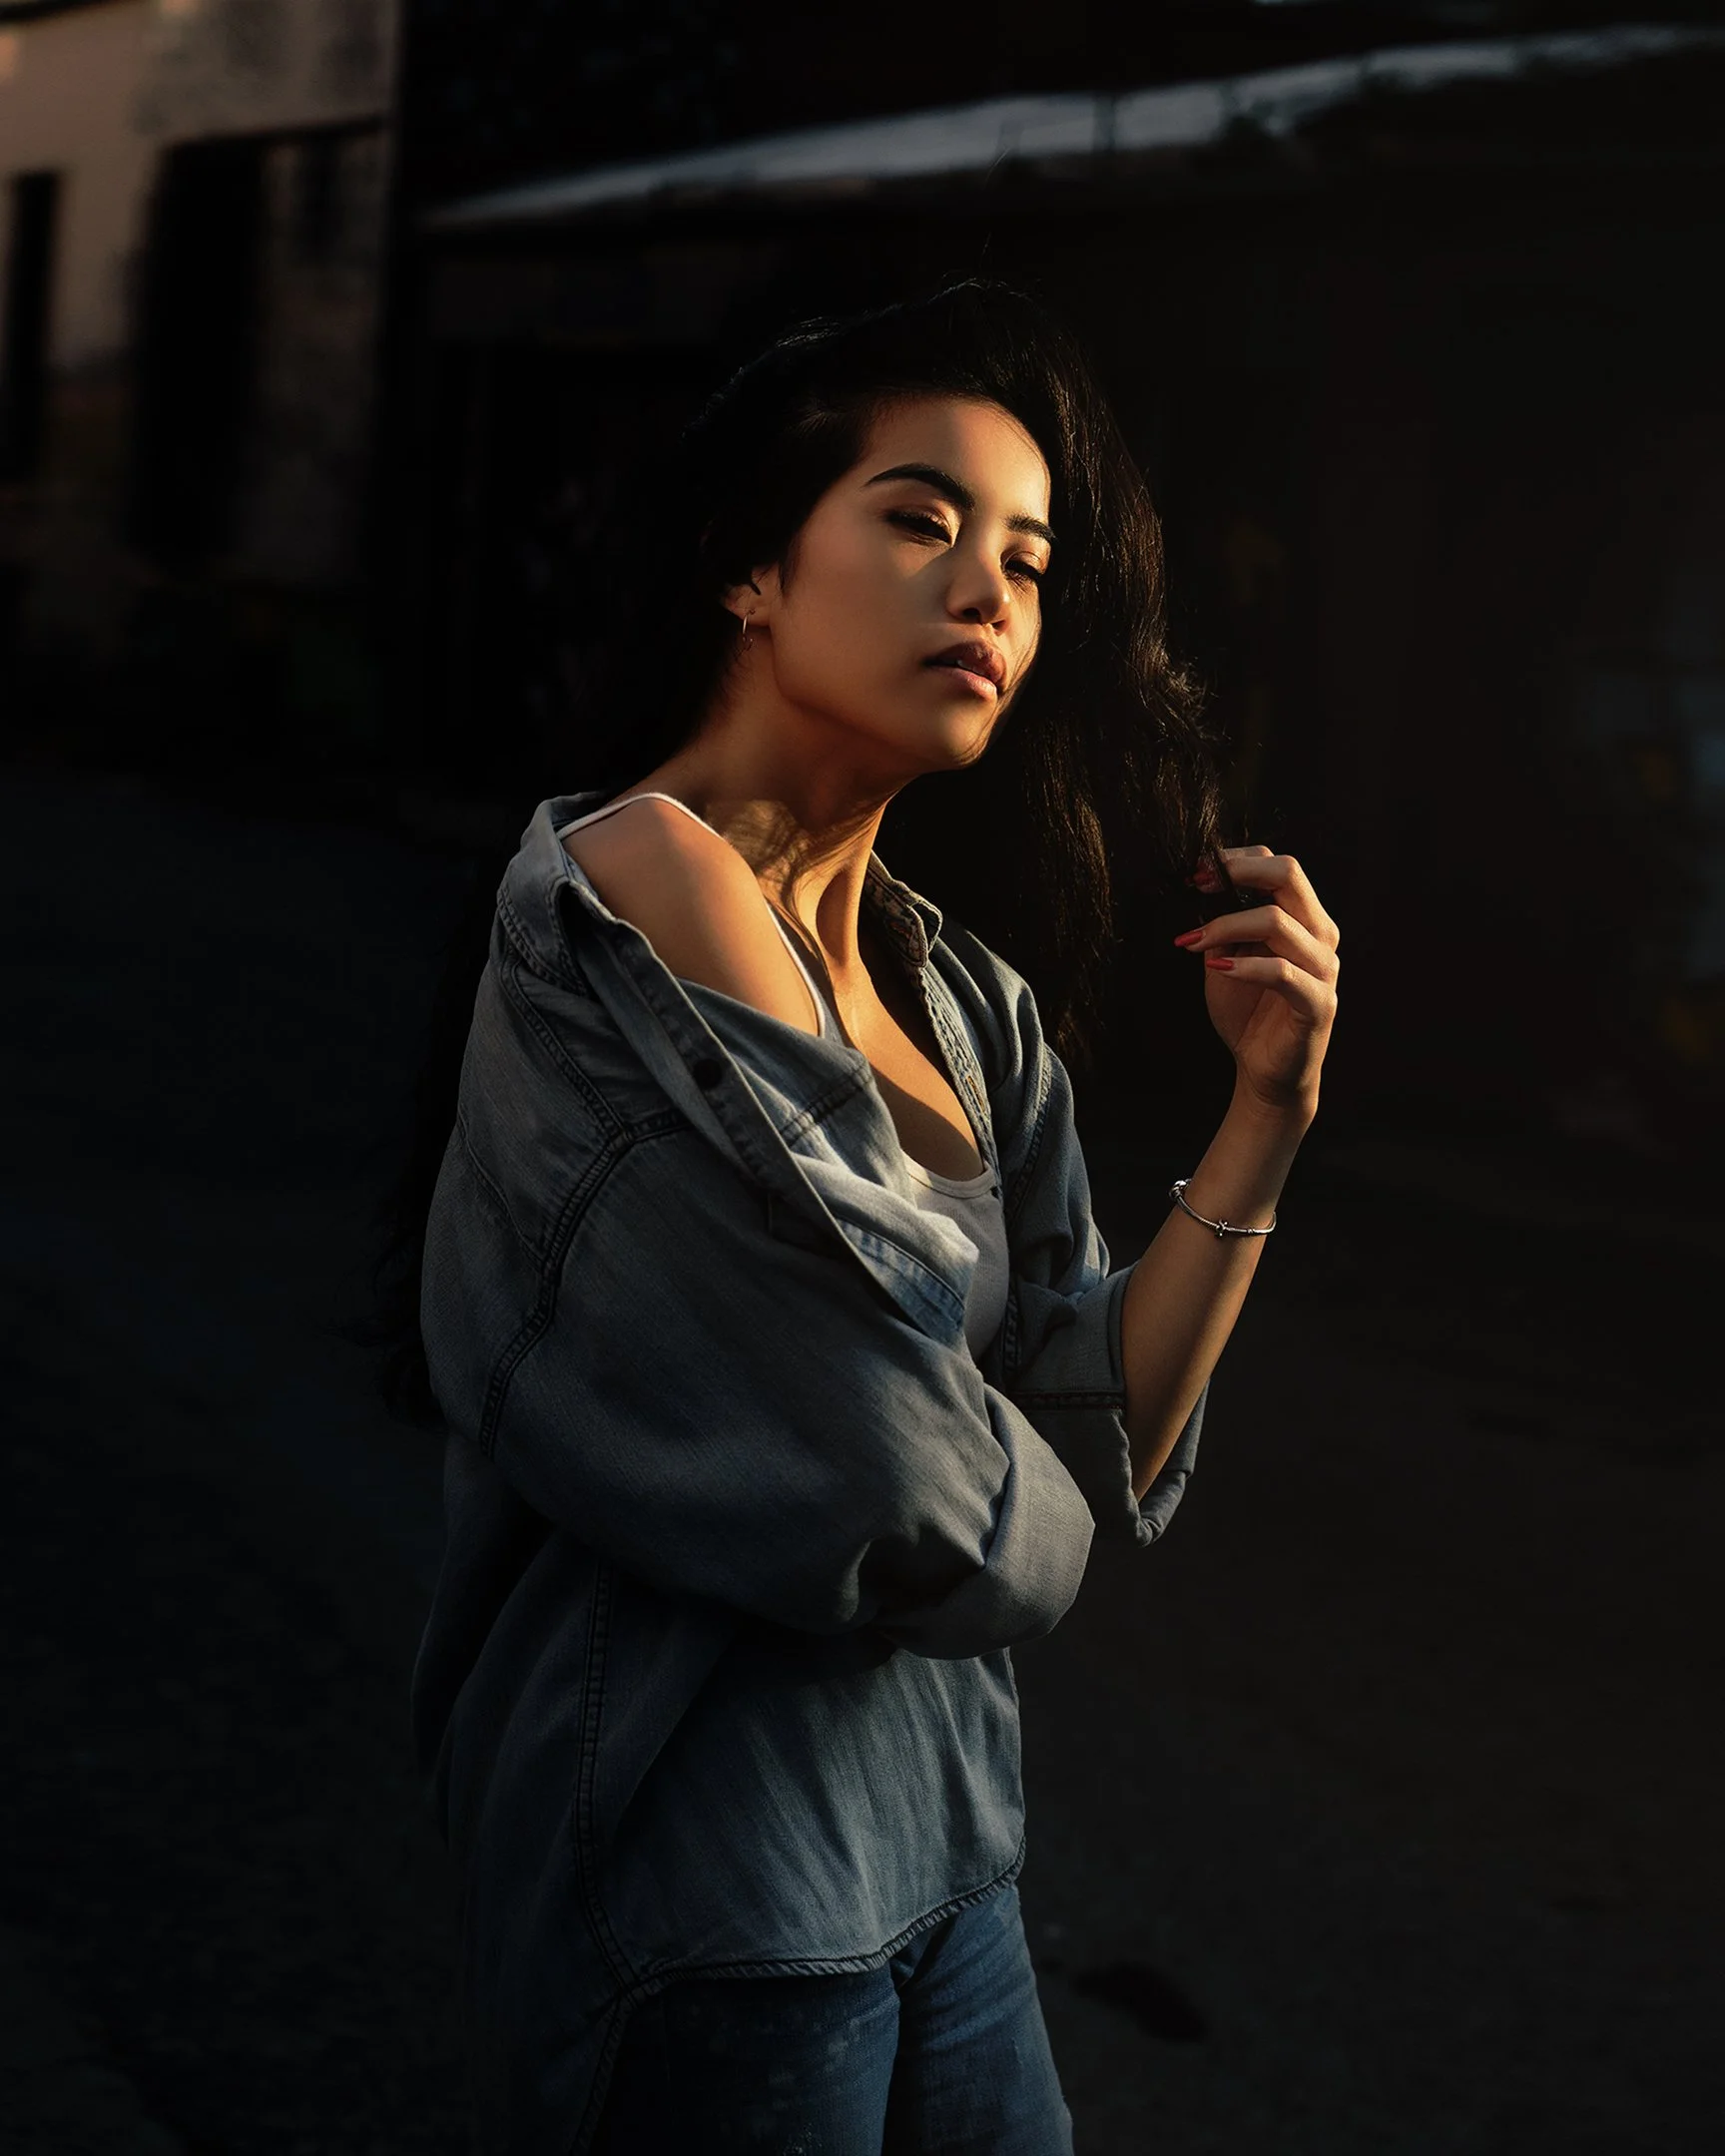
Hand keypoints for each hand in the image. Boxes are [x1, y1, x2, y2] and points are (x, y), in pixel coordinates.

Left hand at [1173, 846, 1338, 1117]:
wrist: (1265, 1072)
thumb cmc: (1247, 1013)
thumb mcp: (1227, 959)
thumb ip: (1223, 927)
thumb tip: (1197, 890)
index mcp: (1304, 919)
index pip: (1279, 867)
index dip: (1237, 861)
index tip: (1197, 872)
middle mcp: (1320, 936)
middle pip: (1289, 875)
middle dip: (1238, 873)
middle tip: (1198, 886)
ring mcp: (1323, 969)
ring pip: (1277, 922)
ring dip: (1226, 926)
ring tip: (1193, 941)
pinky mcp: (1318, 1003)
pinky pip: (1282, 972)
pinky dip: (1244, 966)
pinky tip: (1218, 968)